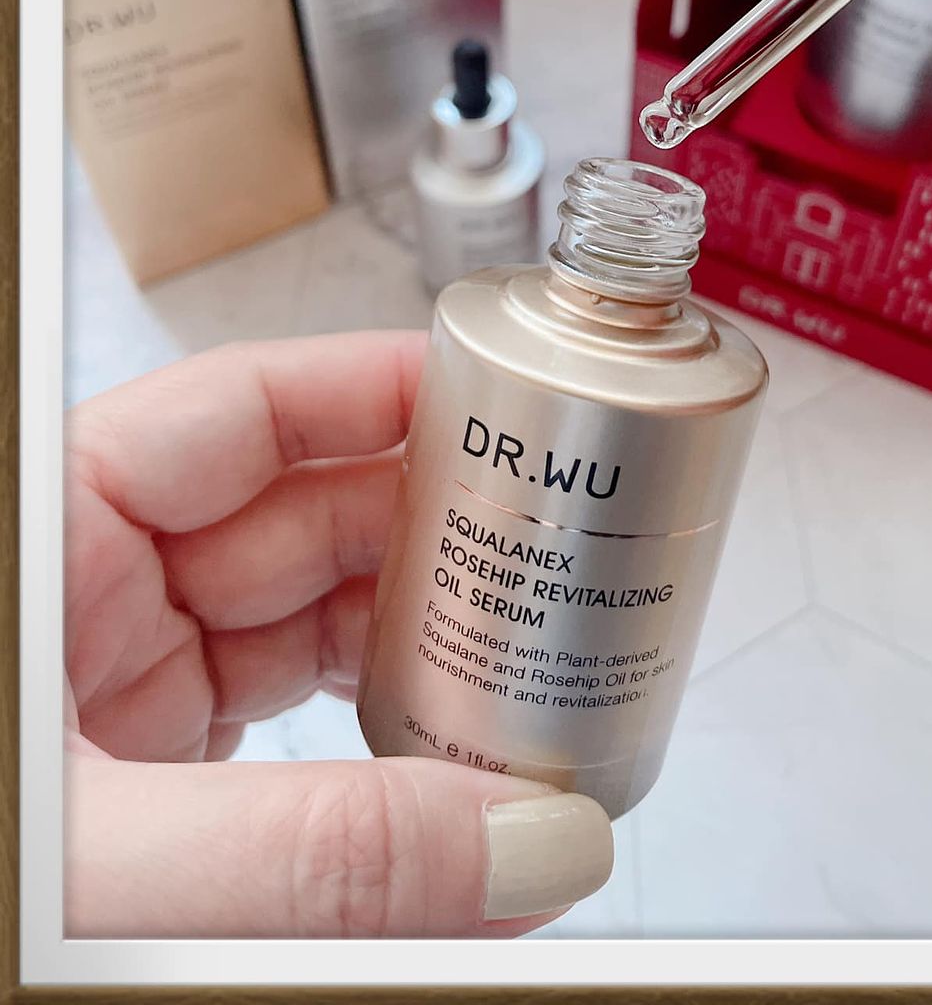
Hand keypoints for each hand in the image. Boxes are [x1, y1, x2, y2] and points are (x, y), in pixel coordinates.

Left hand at [64, 332, 612, 937]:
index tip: (494, 397)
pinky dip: (377, 746)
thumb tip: (532, 847)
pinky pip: (293, 729)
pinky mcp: (157, 789)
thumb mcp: (105, 871)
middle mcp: (91, 604)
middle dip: (428, 532)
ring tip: (525, 664)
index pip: (236, 413)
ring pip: (307, 626)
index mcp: (51, 546)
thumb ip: (314, 859)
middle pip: (298, 515)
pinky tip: (446, 769)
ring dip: (418, 646)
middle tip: (550, 548)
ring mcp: (126, 698)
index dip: (370, 389)